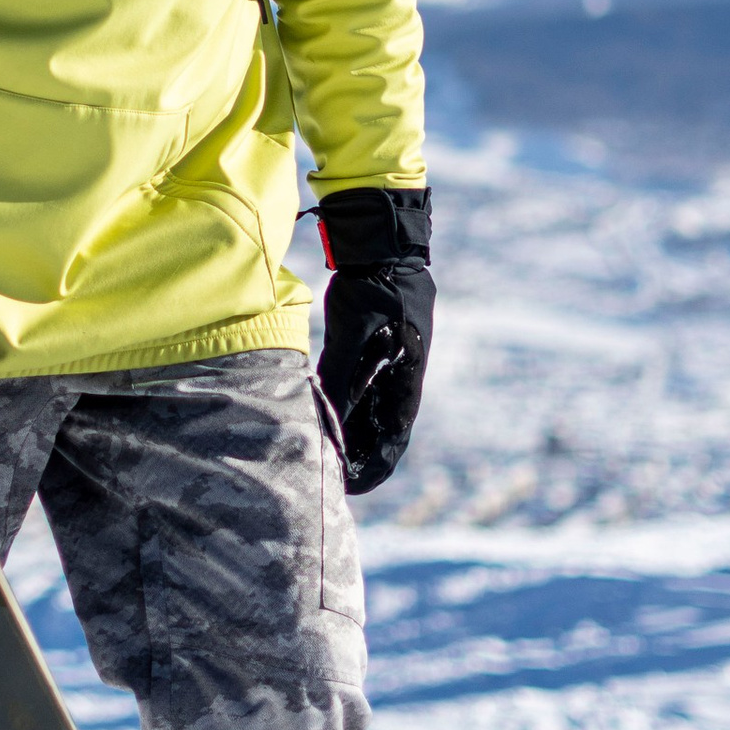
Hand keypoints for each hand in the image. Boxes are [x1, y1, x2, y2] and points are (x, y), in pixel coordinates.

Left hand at [314, 187, 434, 495]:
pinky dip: (345, 408)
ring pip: (370, 410)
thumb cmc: (372, 282)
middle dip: (358, 456)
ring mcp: (392, 362)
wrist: (384, 241)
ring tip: (323, 458)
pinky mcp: (377, 349)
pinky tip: (322, 419)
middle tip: (328, 481)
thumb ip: (339, 369)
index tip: (351, 489)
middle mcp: (403, 374)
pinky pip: (361, 388)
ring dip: (350, 434)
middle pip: (381, 429)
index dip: (373, 466)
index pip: (393, 437)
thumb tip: (320, 411)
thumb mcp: (353, 327)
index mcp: (408, 375)